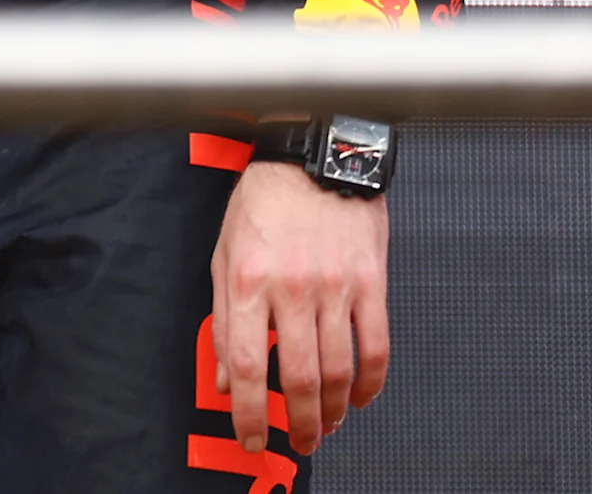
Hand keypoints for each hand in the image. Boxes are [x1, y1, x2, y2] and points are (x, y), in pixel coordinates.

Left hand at [210, 157, 389, 455]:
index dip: (249, 411)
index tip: (252, 436)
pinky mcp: (371, 281)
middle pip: (300, 377)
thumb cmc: (263, 203)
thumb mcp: (224, 255)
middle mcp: (291, 288)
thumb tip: (227, 375)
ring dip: (336, 409)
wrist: (311, 157)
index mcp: (247, 281)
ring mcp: (335, 286)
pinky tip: (363, 397)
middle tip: (301, 443)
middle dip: (300, 423)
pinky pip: (376, 345)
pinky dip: (372, 381)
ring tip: (329, 425)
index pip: (247, 365)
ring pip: (341, 369)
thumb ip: (225, 319)